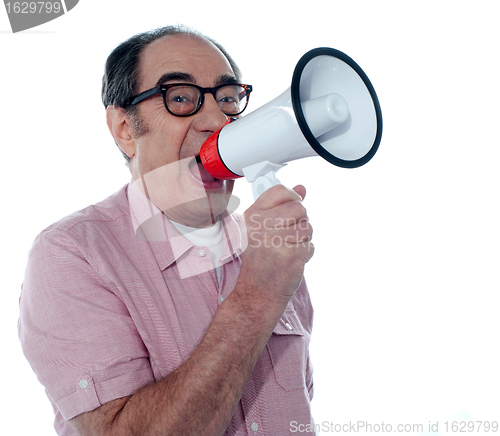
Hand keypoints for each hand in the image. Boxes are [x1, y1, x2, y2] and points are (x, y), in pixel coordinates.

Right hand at [239, 184, 313, 306]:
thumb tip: (302, 188)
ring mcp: (277, 240)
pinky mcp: (292, 255)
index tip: (289, 208)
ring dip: (303, 239)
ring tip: (287, 249)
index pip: (280, 190)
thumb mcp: (261, 228)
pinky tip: (291, 260)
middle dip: (300, 222)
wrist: (258, 290)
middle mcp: (262, 225)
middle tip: (287, 236)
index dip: (292, 198)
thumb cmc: (261, 259)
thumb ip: (281, 206)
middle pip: (299, 208)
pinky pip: (310, 245)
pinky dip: (305, 253)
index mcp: (253, 215)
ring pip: (308, 227)